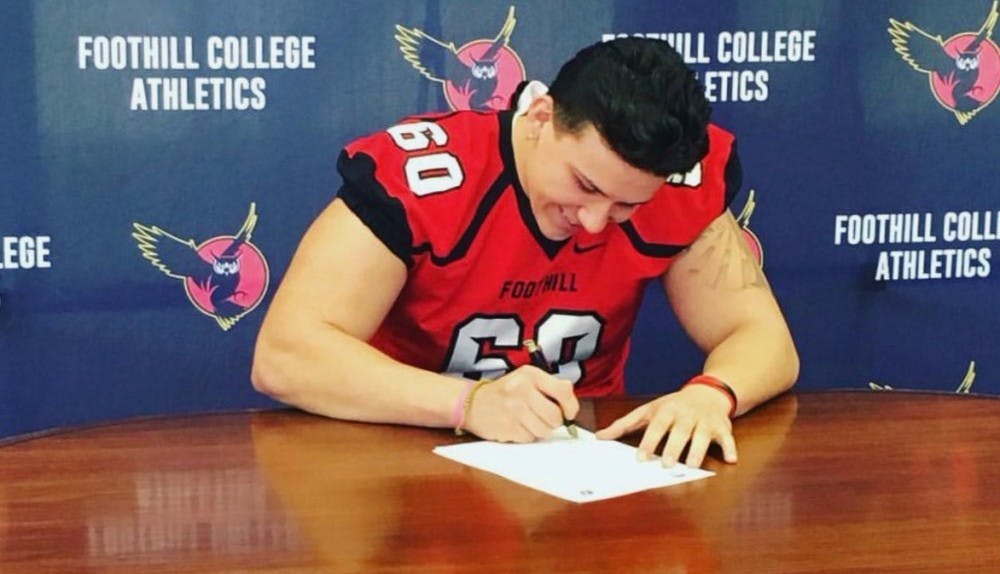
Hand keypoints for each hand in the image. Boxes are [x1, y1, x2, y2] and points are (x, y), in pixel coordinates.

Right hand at [463, 366, 578, 442]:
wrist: (473, 403)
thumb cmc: (506, 392)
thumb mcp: (527, 379)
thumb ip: (551, 386)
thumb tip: (572, 405)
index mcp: (531, 375)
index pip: (563, 391)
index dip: (571, 406)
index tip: (569, 413)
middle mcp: (522, 390)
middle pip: (555, 416)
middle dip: (554, 422)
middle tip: (544, 418)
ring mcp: (513, 410)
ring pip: (544, 430)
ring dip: (540, 430)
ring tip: (528, 420)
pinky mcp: (507, 427)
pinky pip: (530, 438)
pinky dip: (527, 435)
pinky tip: (517, 426)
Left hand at [595, 385, 737, 467]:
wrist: (706, 392)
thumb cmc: (672, 406)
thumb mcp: (648, 411)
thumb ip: (624, 425)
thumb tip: (599, 437)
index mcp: (667, 410)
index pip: (656, 426)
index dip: (649, 441)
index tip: (641, 458)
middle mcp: (686, 415)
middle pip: (680, 431)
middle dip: (674, 447)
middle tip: (667, 465)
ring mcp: (705, 421)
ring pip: (703, 436)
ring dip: (698, 450)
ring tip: (691, 466)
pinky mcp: (723, 427)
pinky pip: (728, 438)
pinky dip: (730, 448)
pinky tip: (731, 459)